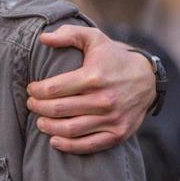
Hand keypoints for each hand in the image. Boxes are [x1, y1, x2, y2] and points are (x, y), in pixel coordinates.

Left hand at [26, 25, 154, 154]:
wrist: (148, 78)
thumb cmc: (112, 57)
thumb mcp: (93, 38)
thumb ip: (68, 34)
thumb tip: (43, 38)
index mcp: (94, 76)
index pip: (54, 88)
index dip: (36, 91)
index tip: (31, 90)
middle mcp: (104, 99)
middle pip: (59, 109)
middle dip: (38, 107)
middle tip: (31, 104)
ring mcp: (112, 118)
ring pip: (70, 129)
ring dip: (49, 127)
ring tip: (40, 121)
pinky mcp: (119, 133)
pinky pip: (89, 145)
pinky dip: (68, 146)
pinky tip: (54, 140)